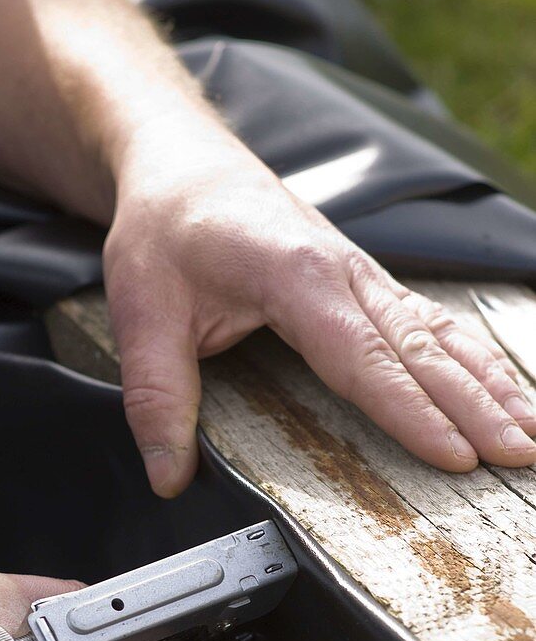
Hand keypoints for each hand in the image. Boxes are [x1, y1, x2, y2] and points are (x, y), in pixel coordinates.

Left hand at [105, 120, 535, 496]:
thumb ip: (157, 397)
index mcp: (297, 279)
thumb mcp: (142, 312)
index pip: (366, 358)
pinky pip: (431, 321)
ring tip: (530, 432)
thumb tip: (169, 477)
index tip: (456, 456)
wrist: (183, 163)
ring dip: (489, 384)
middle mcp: (346, 274)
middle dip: (477, 408)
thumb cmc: (166, 229)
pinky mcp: (364, 282)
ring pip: (440, 334)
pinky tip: (500, 386)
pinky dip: (472, 358)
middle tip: (520, 457)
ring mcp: (362, 275)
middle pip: (422, 349)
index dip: (413, 412)